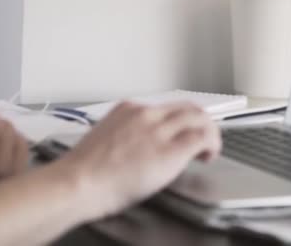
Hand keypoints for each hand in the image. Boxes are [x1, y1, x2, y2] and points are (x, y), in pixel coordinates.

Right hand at [59, 101, 221, 219]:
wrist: (79, 183)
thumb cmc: (84, 172)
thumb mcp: (106, 140)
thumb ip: (127, 136)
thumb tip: (140, 147)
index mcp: (128, 109)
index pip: (165, 108)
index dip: (180, 121)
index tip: (181, 131)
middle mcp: (146, 114)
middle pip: (187, 107)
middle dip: (199, 122)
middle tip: (203, 138)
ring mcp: (159, 129)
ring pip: (199, 118)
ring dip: (209, 132)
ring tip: (208, 149)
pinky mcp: (170, 149)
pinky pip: (202, 137)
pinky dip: (212, 144)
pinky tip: (208, 156)